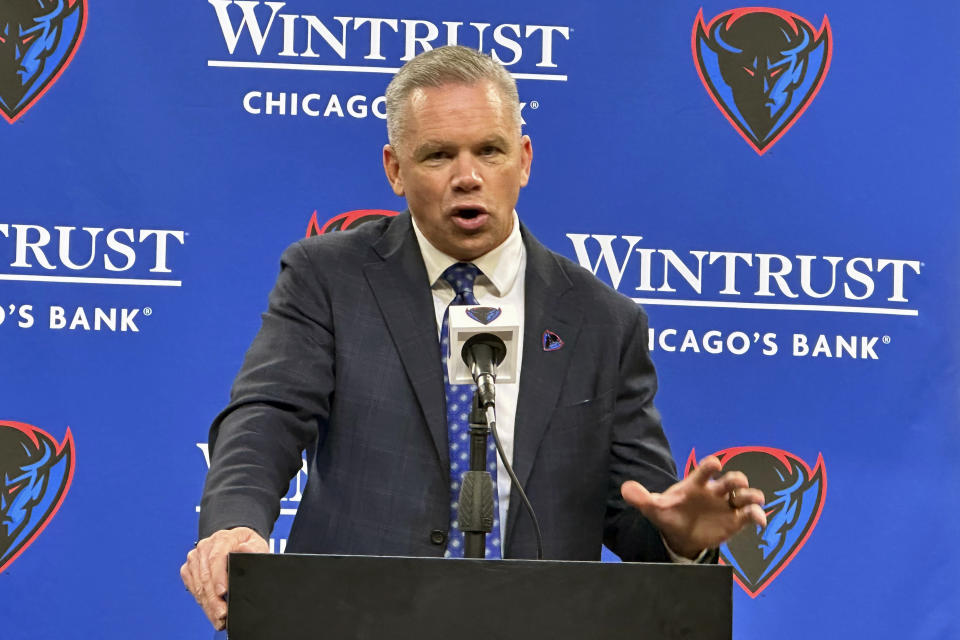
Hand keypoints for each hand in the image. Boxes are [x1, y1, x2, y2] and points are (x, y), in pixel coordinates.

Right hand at [180, 527, 268, 629]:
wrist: (236, 542)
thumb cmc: (247, 545)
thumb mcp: (257, 545)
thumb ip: (253, 549)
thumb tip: (244, 549)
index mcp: (222, 539)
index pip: (216, 558)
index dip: (218, 577)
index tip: (223, 592)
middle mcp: (206, 546)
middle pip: (206, 575)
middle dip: (214, 598)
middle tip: (222, 613)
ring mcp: (196, 557)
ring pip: (198, 584)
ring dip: (207, 603)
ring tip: (218, 617)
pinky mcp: (189, 567)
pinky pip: (192, 587)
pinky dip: (201, 600)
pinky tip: (211, 610)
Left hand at [620, 456, 765, 558]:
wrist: (680, 535)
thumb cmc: (669, 514)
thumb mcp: (654, 507)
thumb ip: (641, 497)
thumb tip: (624, 488)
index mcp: (696, 484)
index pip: (706, 469)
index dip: (712, 465)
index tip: (715, 465)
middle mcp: (715, 491)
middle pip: (733, 479)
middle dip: (737, 479)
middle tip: (735, 486)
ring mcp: (727, 505)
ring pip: (747, 494)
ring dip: (753, 496)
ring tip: (752, 502)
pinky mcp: (736, 520)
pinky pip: (751, 515)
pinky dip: (758, 516)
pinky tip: (760, 523)